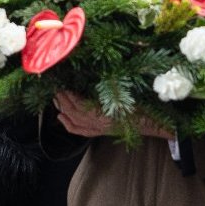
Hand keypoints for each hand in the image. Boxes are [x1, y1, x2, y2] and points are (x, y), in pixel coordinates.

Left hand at [54, 91, 173, 139]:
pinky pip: (79, 131)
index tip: (62, 83)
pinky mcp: (99, 132)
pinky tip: (61, 117)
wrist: (150, 121)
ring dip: (62, 109)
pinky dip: (67, 124)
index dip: (69, 94)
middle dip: (62, 100)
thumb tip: (88, 73)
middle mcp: (98, 123)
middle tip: (55, 87)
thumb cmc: (138, 103)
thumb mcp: (123, 90)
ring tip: (55, 98)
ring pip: (73, 121)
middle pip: (73, 112)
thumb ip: (105, 85)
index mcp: (104, 112)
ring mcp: (98, 129)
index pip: (79, 104)